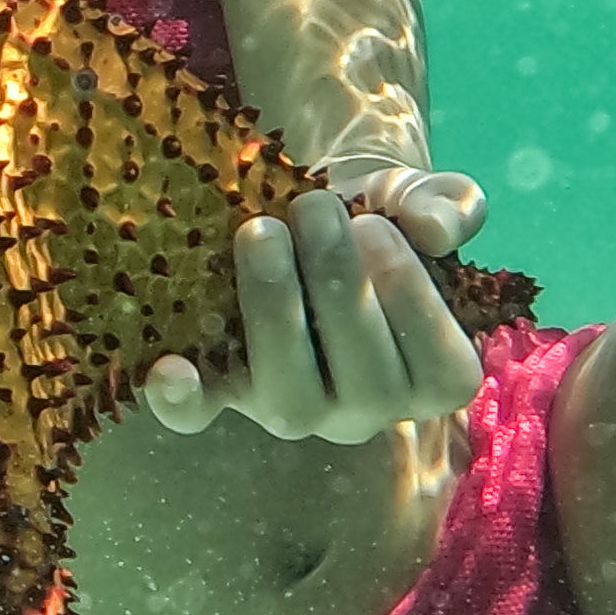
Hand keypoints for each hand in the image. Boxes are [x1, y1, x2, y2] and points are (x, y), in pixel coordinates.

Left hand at [141, 171, 491, 442]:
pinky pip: (197, 416)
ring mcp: (288, 405)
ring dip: (276, 313)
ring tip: (261, 231)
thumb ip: (446, 204)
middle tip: (315, 207)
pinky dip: (182, 400)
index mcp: (425, 375)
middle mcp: (361, 408)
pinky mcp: (221, 391)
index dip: (414, 304)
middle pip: (366, 388)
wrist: (300, 207)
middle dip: (341, 291)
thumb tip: (434, 226)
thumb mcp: (413, 198)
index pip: (443, 374)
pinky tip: (169, 367)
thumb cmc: (371, 213)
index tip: (377, 225)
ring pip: (290, 399)